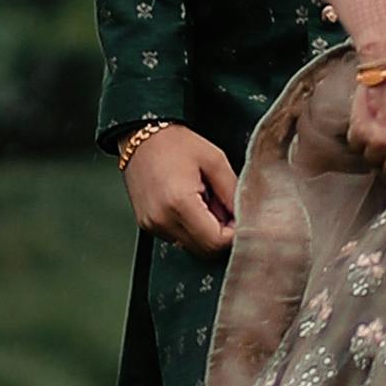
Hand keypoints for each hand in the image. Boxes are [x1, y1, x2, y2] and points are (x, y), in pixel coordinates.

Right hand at [119, 122, 238, 255]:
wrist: (140, 136)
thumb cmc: (174, 143)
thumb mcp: (214, 160)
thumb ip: (233, 192)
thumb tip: (245, 217)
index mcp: (180, 203)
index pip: (216, 242)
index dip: (234, 234)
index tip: (239, 218)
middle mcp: (163, 220)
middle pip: (204, 250)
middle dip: (221, 235)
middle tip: (225, 208)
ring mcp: (153, 225)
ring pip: (192, 246)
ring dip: (206, 232)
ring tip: (205, 202)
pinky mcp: (148, 226)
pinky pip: (178, 238)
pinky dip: (190, 228)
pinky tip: (190, 205)